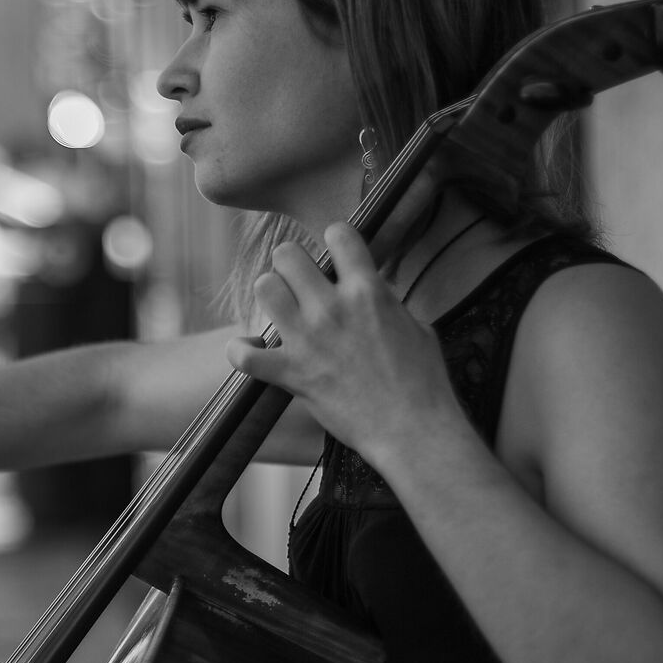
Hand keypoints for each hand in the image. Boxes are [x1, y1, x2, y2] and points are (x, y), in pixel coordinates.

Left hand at [226, 220, 462, 471]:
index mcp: (368, 291)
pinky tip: (250, 348)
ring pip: (264, 288)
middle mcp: (332, 308)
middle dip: (292, 264)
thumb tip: (369, 289)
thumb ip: (383, 300)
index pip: (338, 233)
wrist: (412, 430)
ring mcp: (307, 340)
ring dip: (271, 295)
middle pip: (287, 255)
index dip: (335, 238)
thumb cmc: (422, 380)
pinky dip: (240, 351)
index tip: (336, 253)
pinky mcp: (290, 374)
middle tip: (301, 282)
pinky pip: (243, 356)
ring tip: (282, 309)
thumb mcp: (414, 324)